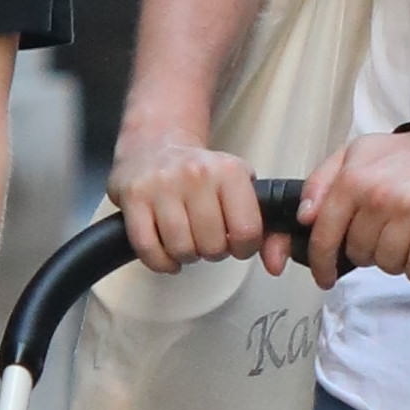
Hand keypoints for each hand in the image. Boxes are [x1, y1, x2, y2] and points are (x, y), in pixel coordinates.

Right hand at [109, 131, 290, 276]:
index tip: (236, 243)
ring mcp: (162, 185)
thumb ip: (263, 226)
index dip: (243, 248)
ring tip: (186, 240)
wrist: (154, 144)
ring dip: (185, 255)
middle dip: (212, 251)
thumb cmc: (200, 174)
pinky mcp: (133, 197)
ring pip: (181, 249)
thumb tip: (275, 265)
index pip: (247, 232)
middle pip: (213, 246)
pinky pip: (148, 248)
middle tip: (206, 238)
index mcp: (229, 171)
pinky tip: (166, 254)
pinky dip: (160, 261)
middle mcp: (196, 174)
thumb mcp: (238, 187)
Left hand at [299, 130, 409, 289]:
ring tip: (402, 239)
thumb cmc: (401, 157)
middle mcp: (377, 195)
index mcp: (352, 180)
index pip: (324, 235)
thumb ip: (320, 184)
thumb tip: (304, 216)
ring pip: (388, 263)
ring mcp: (409, 209)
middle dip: (367, 252)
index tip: (324, 277)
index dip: (321, 264)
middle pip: (359, 253)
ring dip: (394, 260)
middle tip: (381, 234)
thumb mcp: (351, 157)